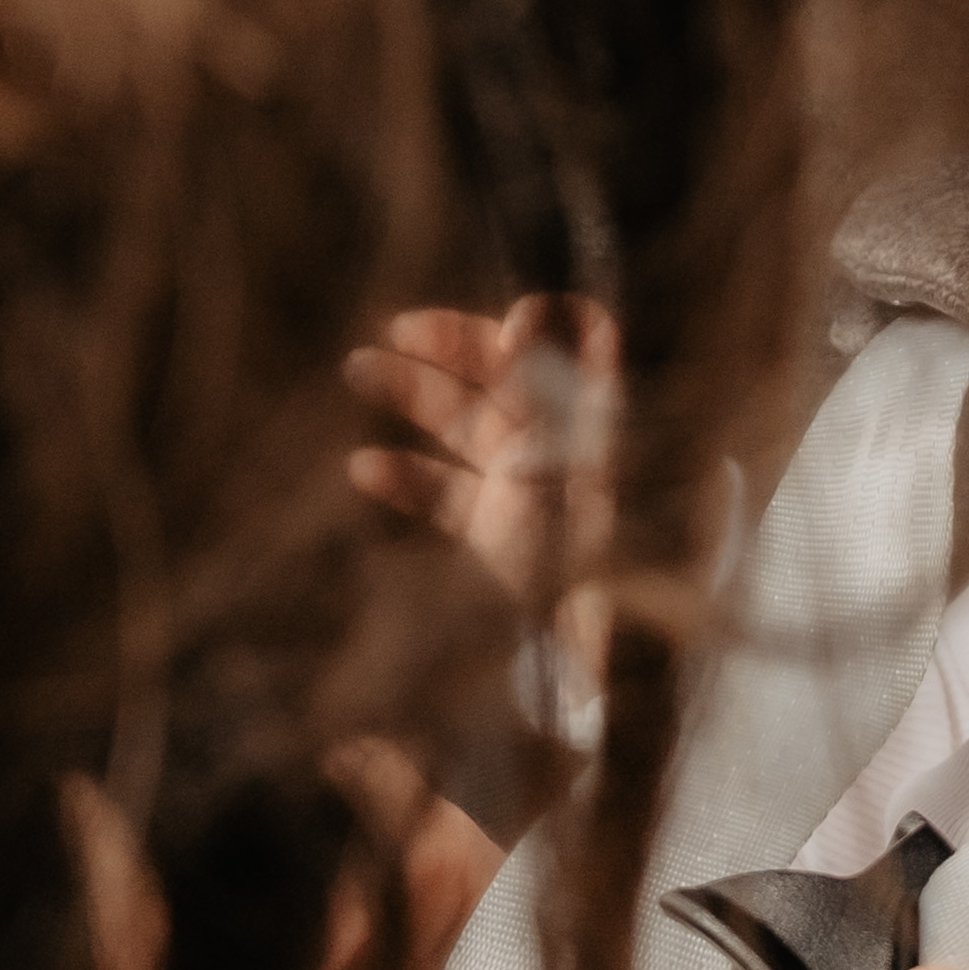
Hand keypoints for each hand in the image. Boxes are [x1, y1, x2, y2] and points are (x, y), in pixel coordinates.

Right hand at [346, 298, 597, 618]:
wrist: (610, 647)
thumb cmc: (609, 549)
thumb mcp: (589, 454)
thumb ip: (557, 384)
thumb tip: (518, 322)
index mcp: (603, 415)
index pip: (578, 341)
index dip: (541, 325)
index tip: (504, 337)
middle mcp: (567, 442)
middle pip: (506, 375)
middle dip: (450, 346)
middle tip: (395, 329)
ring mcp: (529, 487)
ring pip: (465, 424)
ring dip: (413, 393)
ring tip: (358, 368)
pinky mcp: (497, 537)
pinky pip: (446, 494)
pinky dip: (407, 478)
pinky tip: (365, 466)